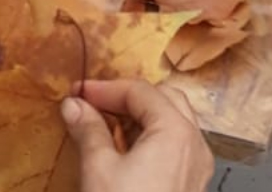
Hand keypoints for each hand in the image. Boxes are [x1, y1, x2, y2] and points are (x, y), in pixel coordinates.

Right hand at [63, 79, 213, 191]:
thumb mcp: (99, 168)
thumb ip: (88, 128)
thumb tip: (74, 105)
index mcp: (176, 131)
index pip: (139, 90)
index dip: (104, 88)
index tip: (76, 93)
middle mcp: (195, 145)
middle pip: (163, 99)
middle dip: (127, 98)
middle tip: (94, 106)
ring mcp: (197, 168)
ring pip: (171, 123)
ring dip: (138, 119)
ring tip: (105, 128)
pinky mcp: (191, 187)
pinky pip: (174, 148)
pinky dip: (149, 140)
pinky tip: (123, 153)